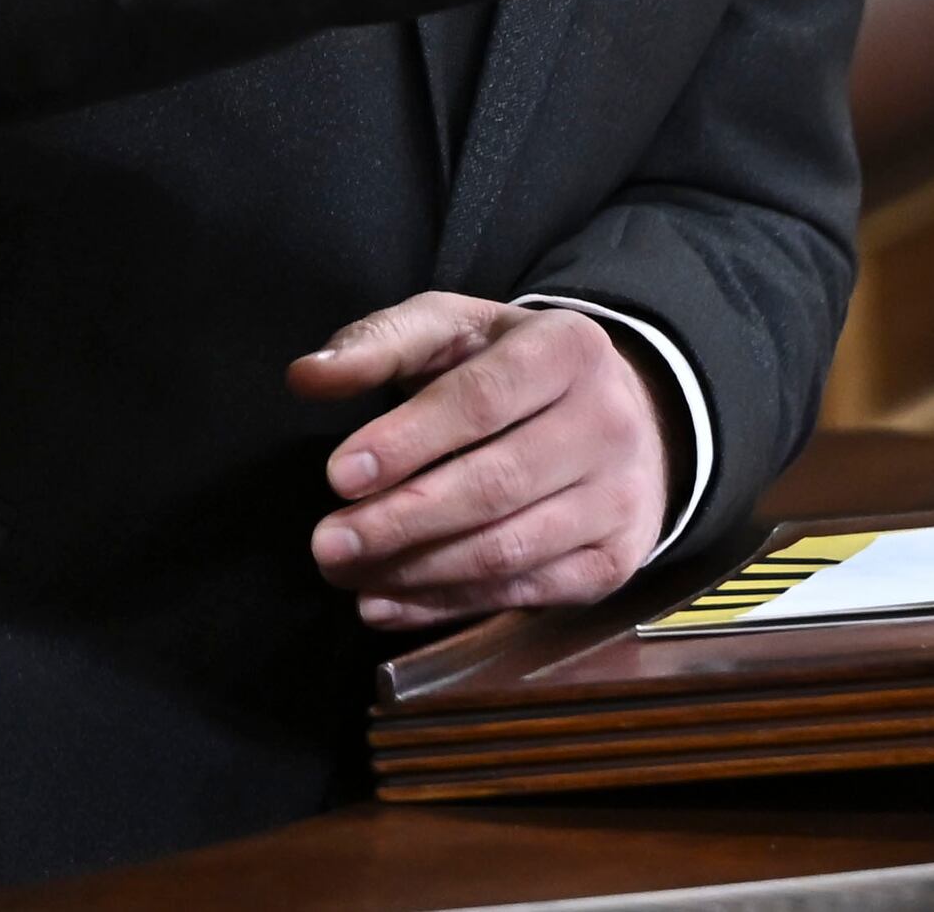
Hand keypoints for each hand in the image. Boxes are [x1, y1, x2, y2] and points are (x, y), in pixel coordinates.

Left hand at [294, 294, 673, 631]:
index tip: (338, 476)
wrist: (626, 414)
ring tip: (347, 574)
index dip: (406, 442)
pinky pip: (524, 593)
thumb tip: (307, 375)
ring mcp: (618, 498)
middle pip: (494, 485)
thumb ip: (381, 343)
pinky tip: (388, 601)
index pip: (480, 400)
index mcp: (567, 348)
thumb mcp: (455, 329)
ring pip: (508, 549)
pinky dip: (448, 605)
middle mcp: (607, 423)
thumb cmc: (512, 367)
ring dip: (416, 570)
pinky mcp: (614, 560)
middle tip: (327, 544)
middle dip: (400, 521)